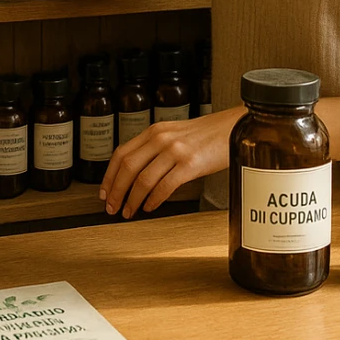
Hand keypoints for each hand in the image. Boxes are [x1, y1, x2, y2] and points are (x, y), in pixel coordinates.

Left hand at [99, 108, 242, 218]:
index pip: (121, 153)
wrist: (235, 128)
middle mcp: (161, 138)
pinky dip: (153, 200)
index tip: (104, 192)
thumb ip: (156, 148)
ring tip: (129, 212)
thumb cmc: (208, 135)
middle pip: (127, 167)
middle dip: (116, 191)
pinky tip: (150, 207)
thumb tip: (136, 174)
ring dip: (132, 200)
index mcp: (155, 130)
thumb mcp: (176, 134)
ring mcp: (175, 151)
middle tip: (112, 208)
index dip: (109, 176)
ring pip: (143, 179)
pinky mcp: (190, 164)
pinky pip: (164, 186)